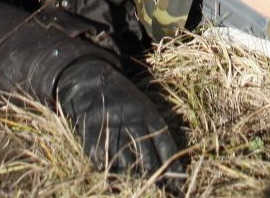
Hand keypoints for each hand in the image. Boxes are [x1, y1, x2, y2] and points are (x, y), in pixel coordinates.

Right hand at [54, 58, 182, 182]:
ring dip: (136, 178)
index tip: (180, 185)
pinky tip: (117, 185)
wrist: (89, 82)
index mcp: (147, 114)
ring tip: (140, 186)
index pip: (165, 145)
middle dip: (156, 178)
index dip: (173, 167)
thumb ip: (156, 132)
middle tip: (162, 189)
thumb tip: (172, 163)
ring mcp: (111, 131)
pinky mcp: (92, 139)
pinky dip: (112, 177)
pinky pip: (105, 165)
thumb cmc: (122, 99)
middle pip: (148, 159)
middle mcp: (131, 123)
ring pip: (128, 164)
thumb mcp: (143, 108)